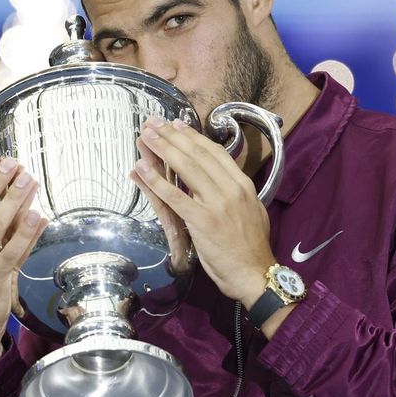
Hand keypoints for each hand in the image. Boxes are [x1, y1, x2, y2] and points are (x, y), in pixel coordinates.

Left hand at [130, 118, 275, 305]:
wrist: (255, 274)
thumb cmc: (251, 247)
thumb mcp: (251, 210)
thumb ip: (234, 193)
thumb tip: (218, 179)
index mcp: (243, 185)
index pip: (215, 152)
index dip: (193, 136)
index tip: (177, 125)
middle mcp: (231, 188)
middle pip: (197, 154)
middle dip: (173, 136)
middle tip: (154, 123)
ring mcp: (216, 203)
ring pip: (186, 168)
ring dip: (162, 149)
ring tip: (145, 136)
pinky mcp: (201, 221)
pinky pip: (174, 197)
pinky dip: (156, 181)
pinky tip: (141, 169)